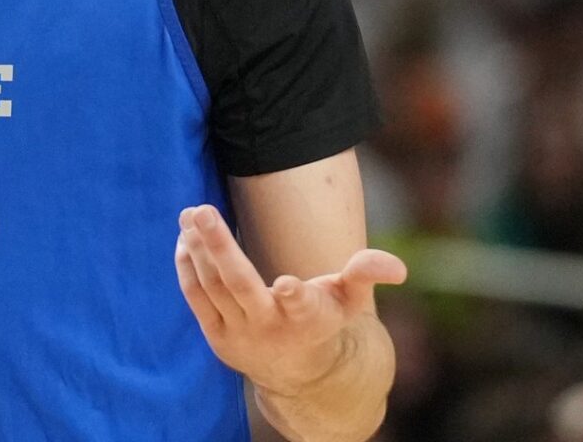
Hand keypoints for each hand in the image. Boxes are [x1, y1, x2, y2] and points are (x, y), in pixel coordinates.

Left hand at [174, 204, 407, 396]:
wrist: (298, 373)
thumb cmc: (327, 319)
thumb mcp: (352, 299)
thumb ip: (367, 274)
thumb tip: (398, 268)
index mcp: (309, 319)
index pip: (302, 307)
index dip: (296, 297)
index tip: (287, 283)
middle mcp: (271, 328)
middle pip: (240, 285)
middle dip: (219, 247)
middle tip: (201, 209)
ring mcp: (240, 334)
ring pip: (213, 287)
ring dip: (198, 248)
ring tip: (189, 215)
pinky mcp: (217, 336)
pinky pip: (198, 298)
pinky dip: (188, 268)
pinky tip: (184, 239)